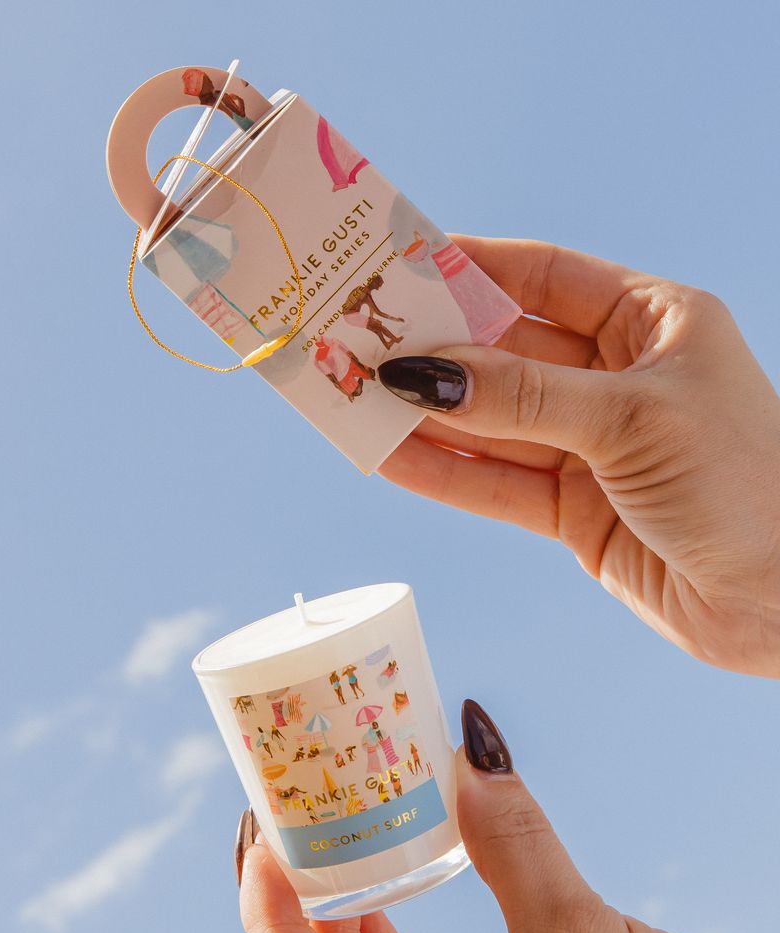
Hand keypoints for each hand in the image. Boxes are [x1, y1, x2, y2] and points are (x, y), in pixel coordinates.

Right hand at [377, 239, 779, 676]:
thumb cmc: (744, 482)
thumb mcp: (632, 419)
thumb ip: (523, 396)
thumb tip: (423, 374)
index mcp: (653, 322)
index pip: (544, 277)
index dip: (471, 269)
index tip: (396, 263)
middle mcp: (618, 379)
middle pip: (505, 352)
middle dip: (432, 349)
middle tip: (353, 338)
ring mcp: (593, 448)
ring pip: (491, 424)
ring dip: (423, 416)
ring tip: (349, 401)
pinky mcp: (576, 512)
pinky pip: (497, 484)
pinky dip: (443, 473)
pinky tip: (387, 459)